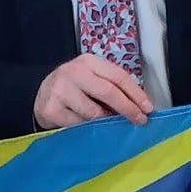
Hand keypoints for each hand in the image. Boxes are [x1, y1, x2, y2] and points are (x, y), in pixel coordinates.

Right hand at [33, 54, 151, 128]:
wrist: (42, 96)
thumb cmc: (75, 89)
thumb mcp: (92, 80)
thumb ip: (112, 88)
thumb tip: (139, 107)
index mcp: (88, 62)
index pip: (118, 77)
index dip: (136, 94)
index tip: (148, 108)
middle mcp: (73, 71)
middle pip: (108, 92)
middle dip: (127, 108)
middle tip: (140, 121)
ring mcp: (60, 89)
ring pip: (93, 112)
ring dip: (105, 122)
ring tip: (108, 124)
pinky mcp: (51, 108)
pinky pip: (78, 124)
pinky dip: (86, 129)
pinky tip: (86, 127)